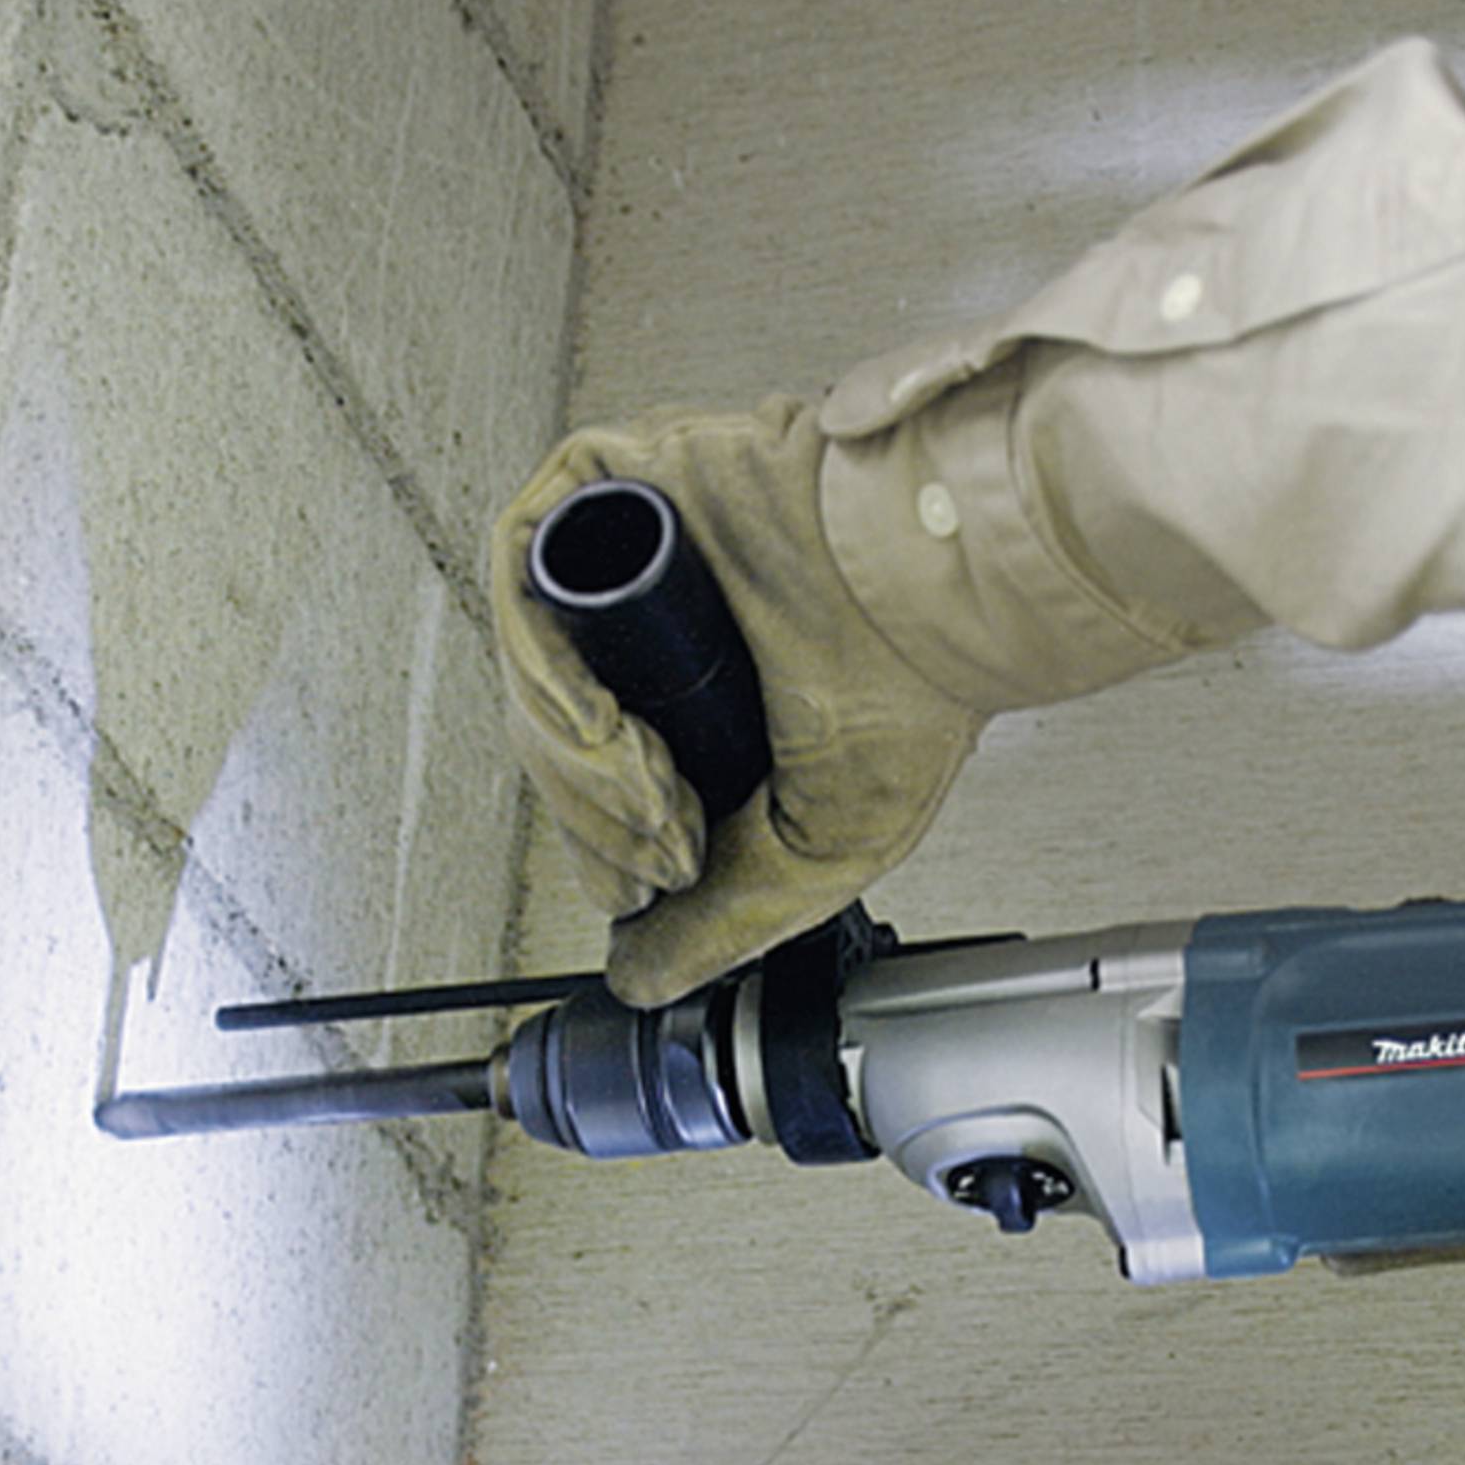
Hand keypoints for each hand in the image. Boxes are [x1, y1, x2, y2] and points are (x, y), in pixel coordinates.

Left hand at [491, 399, 982, 1005]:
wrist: (939, 593)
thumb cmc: (917, 696)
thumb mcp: (812, 857)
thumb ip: (719, 925)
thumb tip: (637, 979)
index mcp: (708, 711)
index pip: (598, 788)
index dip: (608, 849)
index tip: (657, 879)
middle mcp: (665, 634)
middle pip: (558, 737)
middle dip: (598, 816)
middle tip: (666, 841)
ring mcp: (640, 559)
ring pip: (534, 670)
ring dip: (575, 761)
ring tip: (650, 791)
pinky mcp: (619, 485)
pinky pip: (525, 575)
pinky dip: (543, 664)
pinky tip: (602, 723)